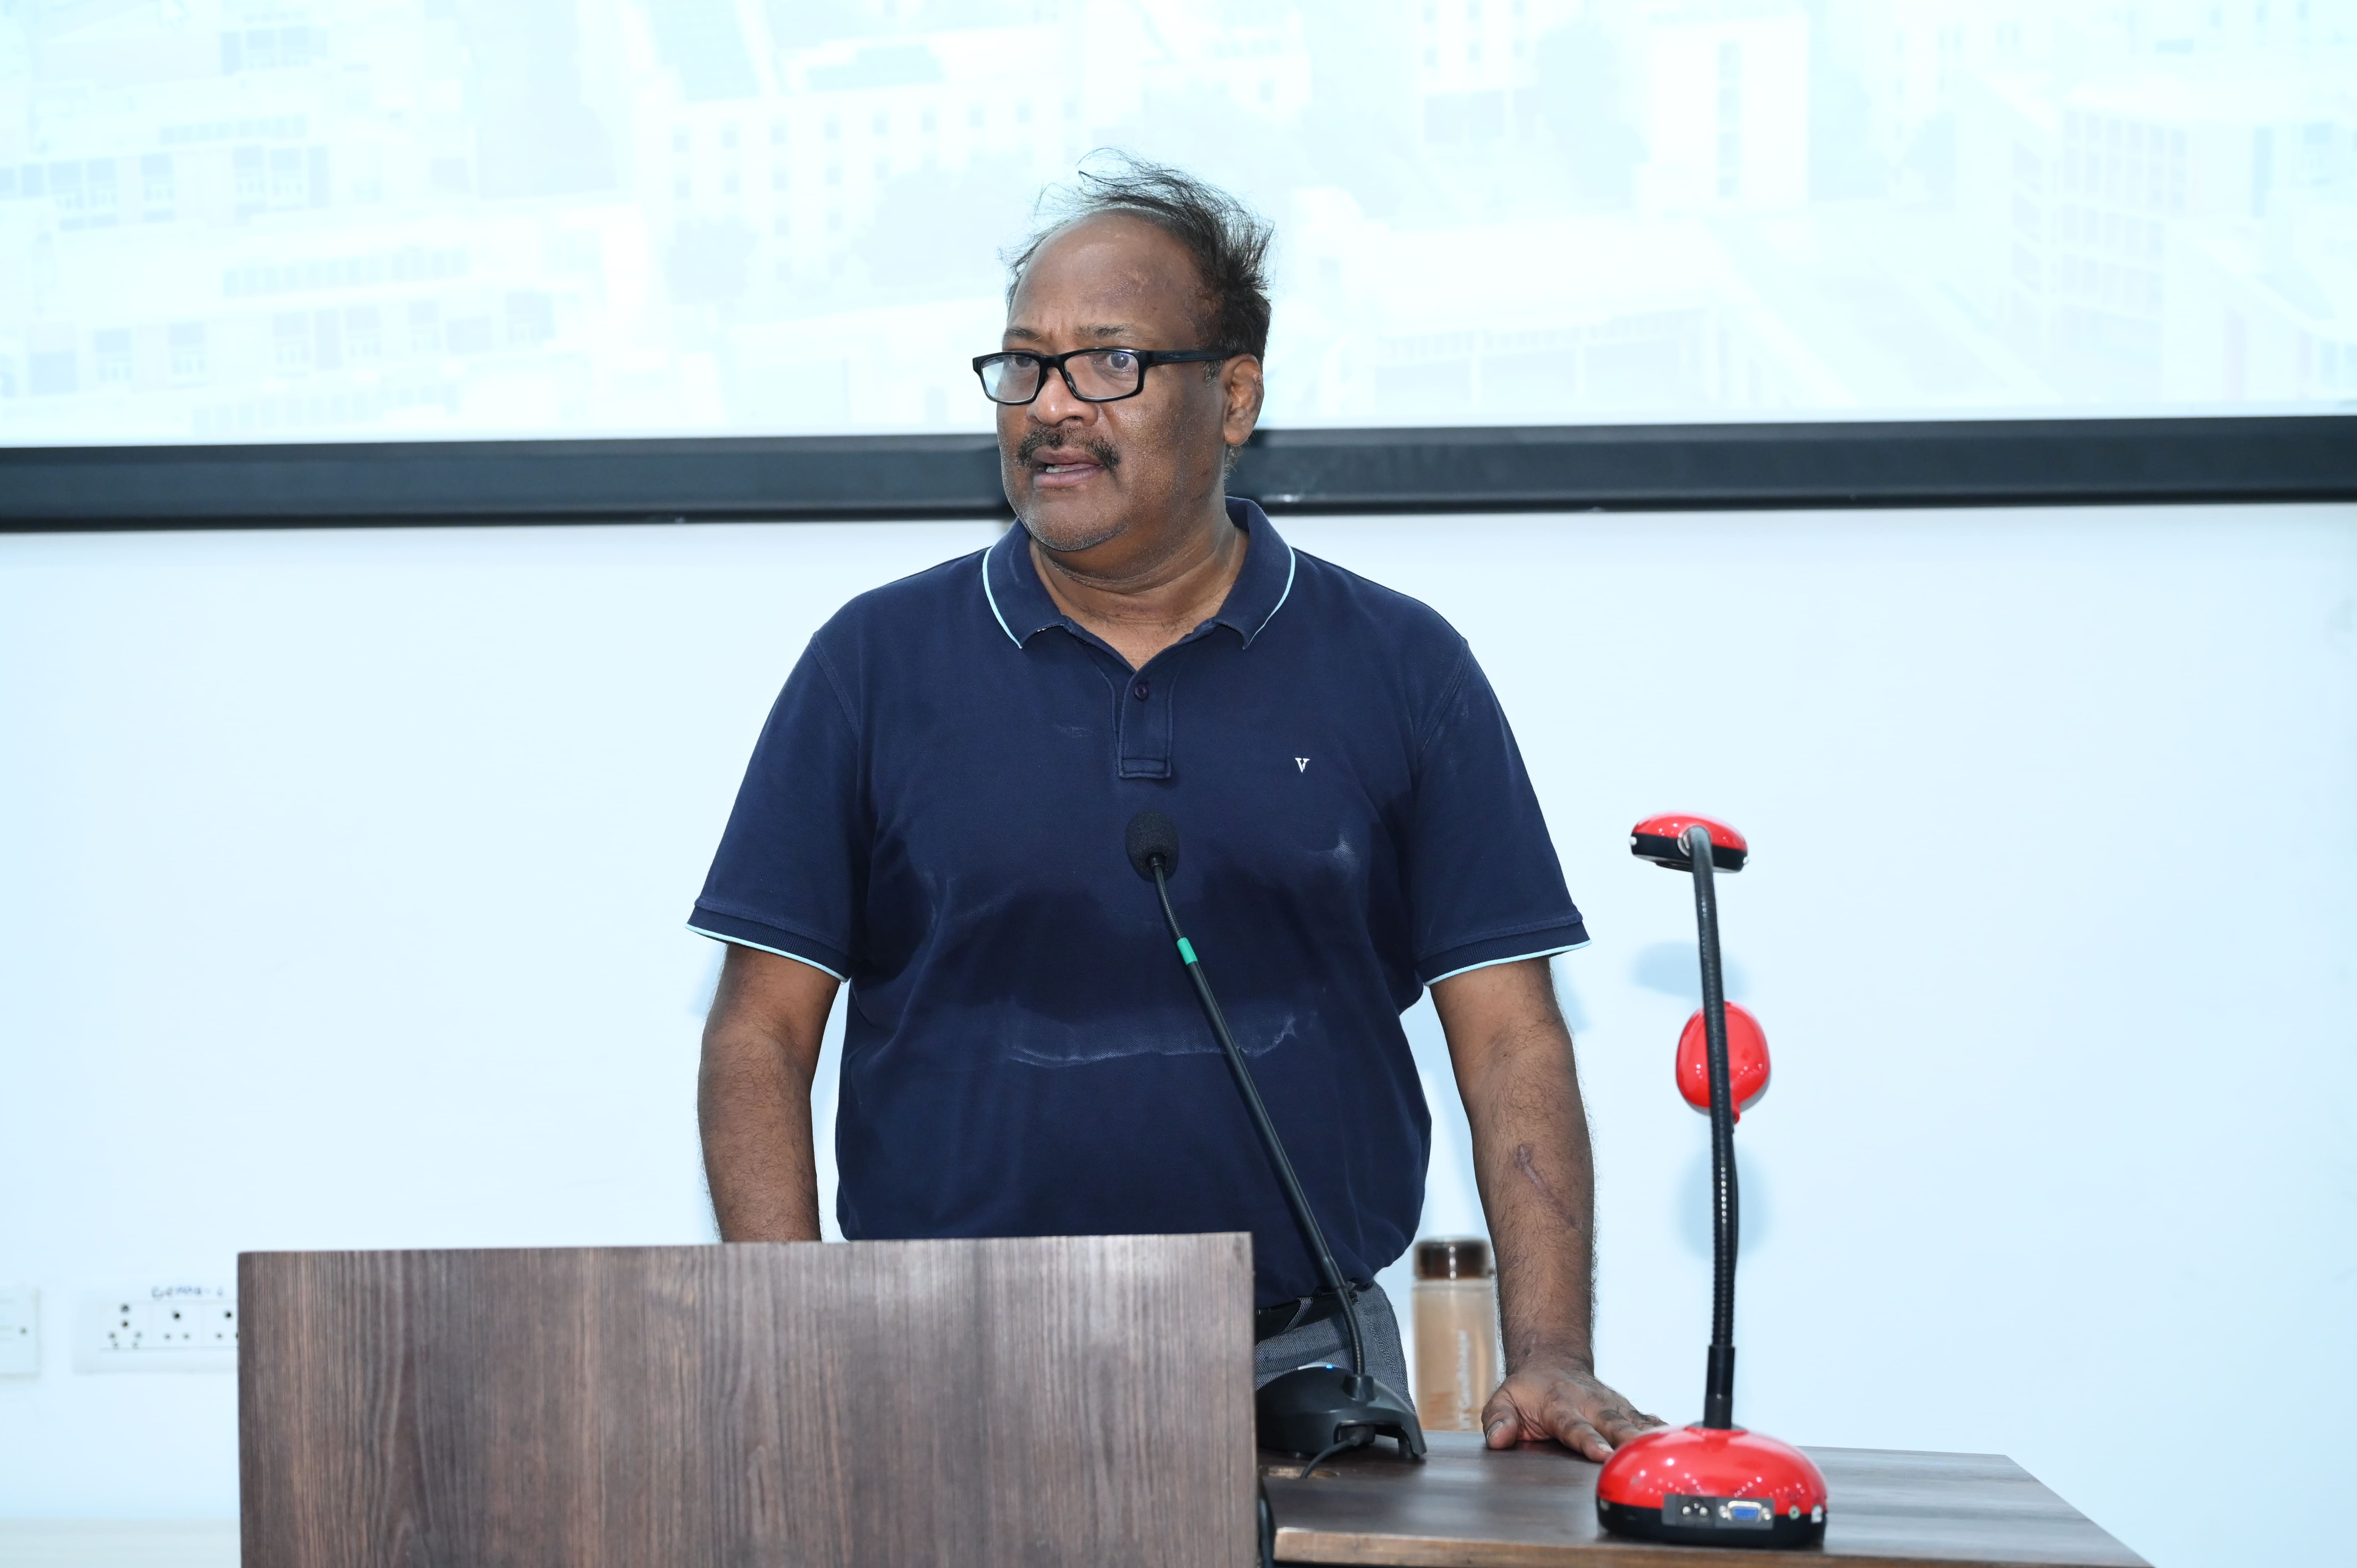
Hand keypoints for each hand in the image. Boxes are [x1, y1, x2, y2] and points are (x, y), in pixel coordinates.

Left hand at [1481, 1354, 1664, 1460]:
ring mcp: (1611, 1405)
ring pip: (1635, 1421)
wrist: (1552, 1363)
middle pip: (1613, 1423)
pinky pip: (1647, 1419)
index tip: (1601, 1453)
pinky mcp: (1625, 1409)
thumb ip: (1498, 1419)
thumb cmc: (1529, 1390)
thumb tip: (1498, 1438)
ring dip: (1650, 1436)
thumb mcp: (1503, 1400)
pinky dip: (1664, 1429)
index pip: (1575, 1427)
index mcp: (1560, 1406)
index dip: (1589, 1440)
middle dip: (1627, 1439)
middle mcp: (1590, 1405)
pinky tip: (1681, 1440)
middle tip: (1641, 1454)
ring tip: (1670, 1451)